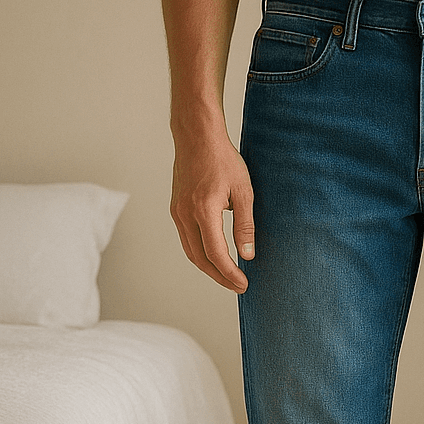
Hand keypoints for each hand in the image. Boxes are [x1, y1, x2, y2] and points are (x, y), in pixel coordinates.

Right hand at [170, 134, 253, 293]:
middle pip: (200, 259)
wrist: (197, 137)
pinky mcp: (176, 209)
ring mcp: (177, 212)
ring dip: (209, 269)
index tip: (243, 283)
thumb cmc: (222, 160)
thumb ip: (245, 226)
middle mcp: (185, 214)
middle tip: (239, 286)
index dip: (229, 273)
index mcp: (203, 210)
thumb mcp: (243, 192)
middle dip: (220, 277)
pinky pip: (187, 240)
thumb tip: (247, 255)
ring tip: (229, 277)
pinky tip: (215, 259)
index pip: (215, 253)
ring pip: (191, 252)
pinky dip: (200, 254)